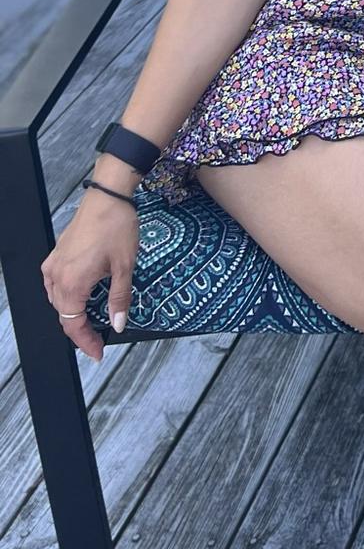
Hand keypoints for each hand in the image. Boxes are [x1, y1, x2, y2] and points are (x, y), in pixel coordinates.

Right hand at [41, 186, 139, 361]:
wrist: (108, 196)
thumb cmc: (117, 227)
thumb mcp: (125, 266)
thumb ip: (119, 299)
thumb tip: (117, 324)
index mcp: (72, 283)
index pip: (73, 324)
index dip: (85, 342)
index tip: (97, 352)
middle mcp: (56, 276)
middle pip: (63, 314)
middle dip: (80, 330)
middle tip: (98, 340)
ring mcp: (53, 264)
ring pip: (58, 300)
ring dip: (72, 314)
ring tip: (90, 322)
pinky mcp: (56, 254)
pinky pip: (55, 284)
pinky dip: (66, 296)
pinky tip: (79, 296)